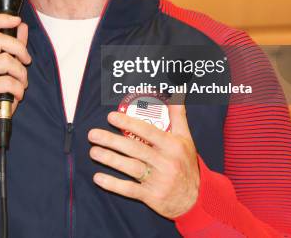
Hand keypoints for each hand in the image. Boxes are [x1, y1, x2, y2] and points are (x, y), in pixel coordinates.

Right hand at [0, 14, 31, 136]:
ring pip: (5, 60)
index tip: (17, 20)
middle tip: (26, 61)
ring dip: (20, 73)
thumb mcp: (5, 69)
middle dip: (19, 48)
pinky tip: (16, 95)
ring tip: (21, 84)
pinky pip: (7, 81)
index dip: (1, 19)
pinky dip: (18, 89)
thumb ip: (13, 47)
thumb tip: (21, 27)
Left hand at [87, 100, 199, 218]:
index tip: (111, 116)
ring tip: (93, 152)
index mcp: (172, 146)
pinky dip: (113, 184)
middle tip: (93, 134)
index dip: (128, 123)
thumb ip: (178, 115)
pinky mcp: (151, 196)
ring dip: (109, 159)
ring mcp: (158, 181)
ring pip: (130, 168)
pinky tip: (98, 177)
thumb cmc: (186, 163)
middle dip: (111, 141)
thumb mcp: (186, 138)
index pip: (147, 131)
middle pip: (134, 149)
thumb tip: (176, 91)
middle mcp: (165, 162)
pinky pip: (129, 189)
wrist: (197, 198)